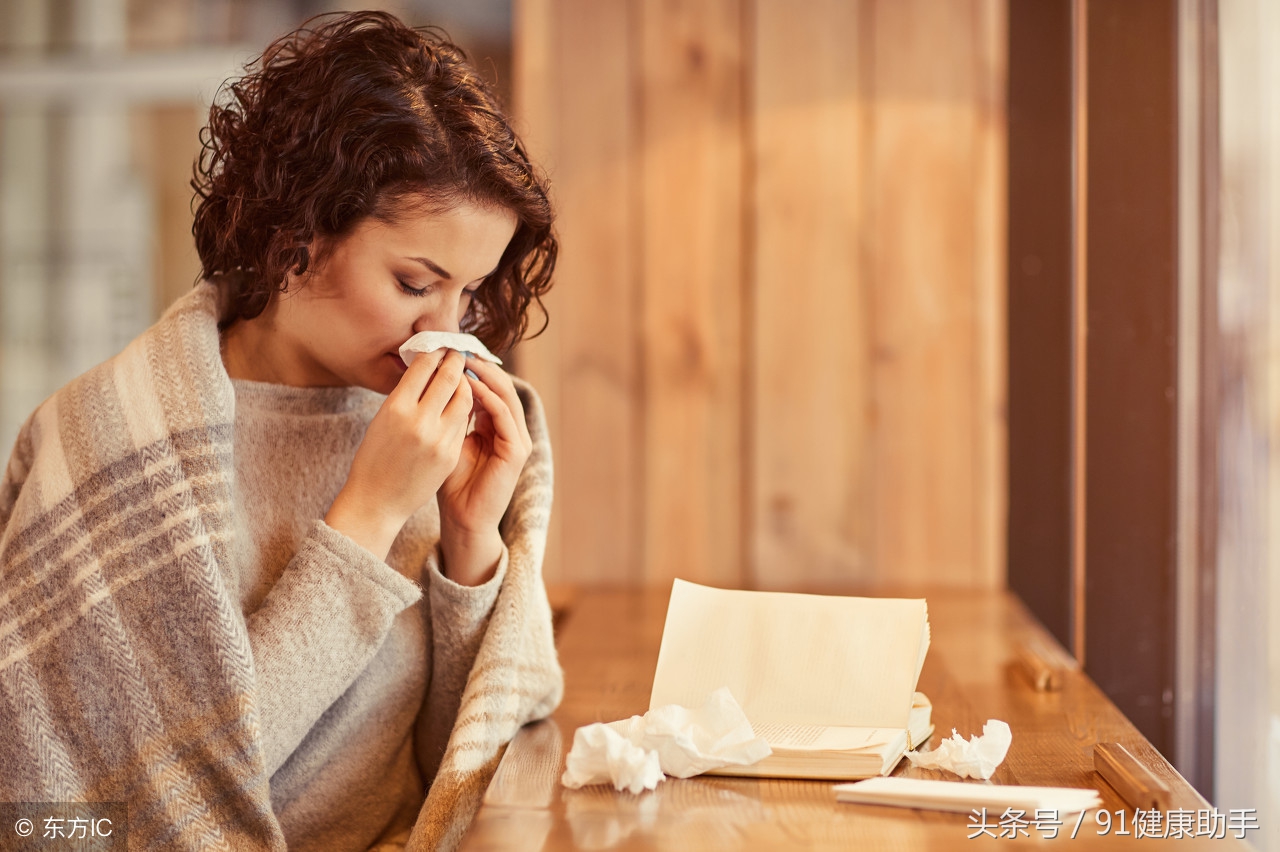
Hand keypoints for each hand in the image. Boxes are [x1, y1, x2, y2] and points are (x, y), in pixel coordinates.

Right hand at [326, 349, 471, 560]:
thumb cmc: (374, 458)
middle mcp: (420, 421)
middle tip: (460, 352)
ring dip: (466, 383)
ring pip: (464, 398)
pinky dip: (465, 408)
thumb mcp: (382, 420)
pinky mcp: (451, 454)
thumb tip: (428, 369)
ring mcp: (439, 439)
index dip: (436, 351)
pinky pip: (464, 422)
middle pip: (449, 378)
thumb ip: (406, 396)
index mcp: (396, 408)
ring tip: (464, 376)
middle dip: (457, 360)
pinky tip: (463, 402)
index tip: (442, 345)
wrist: (377, 502)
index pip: (424, 366)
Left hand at [436, 356, 532, 583]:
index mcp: (496, 426)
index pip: (489, 387)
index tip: (448, 350)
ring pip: (505, 394)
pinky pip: (503, 414)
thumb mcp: (446, 439)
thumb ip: (448, 414)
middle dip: (480, 365)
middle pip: (501, 385)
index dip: (471, 368)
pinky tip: (469, 385)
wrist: (462, 520)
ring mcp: (517, 440)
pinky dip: (487, 396)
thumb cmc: (448, 483)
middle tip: (457, 346)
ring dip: (485, 375)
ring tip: (463, 359)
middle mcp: (511, 430)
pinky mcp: (516, 451)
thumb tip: (434, 380)